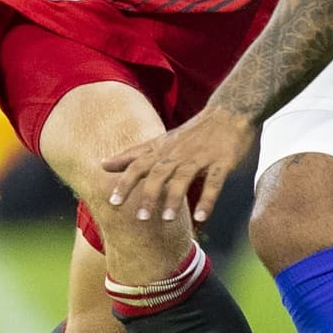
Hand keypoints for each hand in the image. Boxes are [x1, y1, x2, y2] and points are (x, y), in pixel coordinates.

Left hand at [104, 108, 255, 222]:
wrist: (229, 112)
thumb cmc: (192, 132)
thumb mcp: (161, 141)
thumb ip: (133, 154)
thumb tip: (102, 165)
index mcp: (162, 149)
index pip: (138, 165)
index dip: (125, 183)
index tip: (112, 202)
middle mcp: (178, 153)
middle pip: (159, 173)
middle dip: (148, 195)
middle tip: (140, 219)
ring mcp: (200, 157)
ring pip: (184, 178)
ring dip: (175, 198)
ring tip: (167, 219)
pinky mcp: (222, 162)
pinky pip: (214, 183)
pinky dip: (208, 200)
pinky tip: (201, 218)